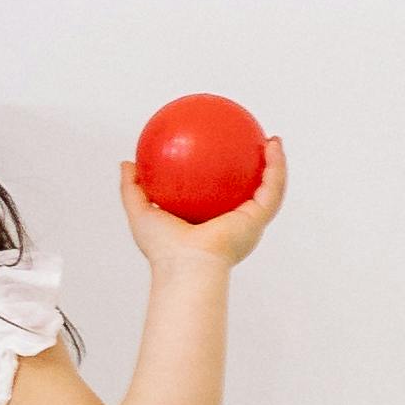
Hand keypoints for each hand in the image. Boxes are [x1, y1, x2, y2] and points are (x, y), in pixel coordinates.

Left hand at [126, 139, 285, 269]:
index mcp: (210, 224)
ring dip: (275, 164)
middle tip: (253, 146)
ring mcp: (249, 222)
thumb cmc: (162, 247)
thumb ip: (133, 188)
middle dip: (256, 171)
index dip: (223, 178)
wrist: (185, 264)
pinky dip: (277, 166)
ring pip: (269, 188)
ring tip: (273, 141)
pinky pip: (273, 187)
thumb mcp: (141, 211)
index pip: (219, 198)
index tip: (221, 154)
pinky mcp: (259, 219)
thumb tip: (127, 163)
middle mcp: (233, 224)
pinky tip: (273, 146)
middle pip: (249, 193)